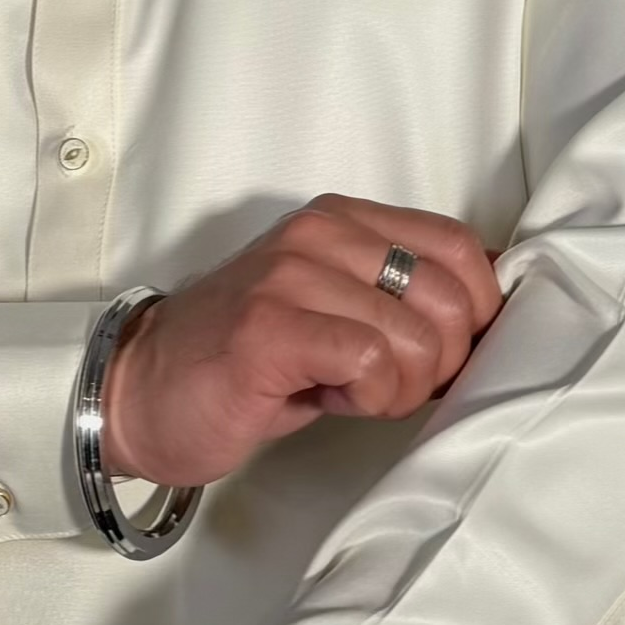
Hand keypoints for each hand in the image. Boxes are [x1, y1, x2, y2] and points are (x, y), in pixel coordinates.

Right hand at [100, 192, 502, 483]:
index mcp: (340, 222)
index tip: (450, 357)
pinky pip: (372, 363)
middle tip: (393, 389)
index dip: (479, 313)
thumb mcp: (332, 313)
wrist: (139, 394)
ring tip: (353, 396)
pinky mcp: (270, 329)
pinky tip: (332, 401)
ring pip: (417, 337)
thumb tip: (485, 320)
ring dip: (402, 389)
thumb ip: (398, 301)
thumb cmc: (240, 364)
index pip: (458, 246)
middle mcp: (318, 236)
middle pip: (449, 295)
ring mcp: (290, 278)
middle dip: (443, 362)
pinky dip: (371, 398)